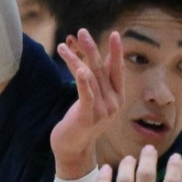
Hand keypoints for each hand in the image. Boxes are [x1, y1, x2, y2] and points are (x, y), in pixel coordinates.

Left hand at [49, 28, 123, 176]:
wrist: (73, 150)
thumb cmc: (81, 123)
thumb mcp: (94, 101)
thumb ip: (97, 83)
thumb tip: (97, 60)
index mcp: (117, 98)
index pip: (117, 70)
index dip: (116, 52)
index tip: (116, 34)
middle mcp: (113, 103)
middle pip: (102, 70)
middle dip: (91, 49)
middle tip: (82, 31)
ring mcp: (102, 111)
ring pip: (90, 77)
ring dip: (76, 59)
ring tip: (64, 45)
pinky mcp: (88, 117)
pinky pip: (86, 95)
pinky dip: (82, 81)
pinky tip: (79, 69)